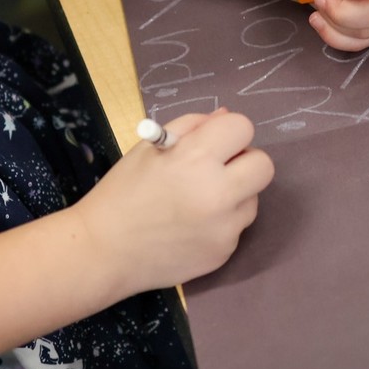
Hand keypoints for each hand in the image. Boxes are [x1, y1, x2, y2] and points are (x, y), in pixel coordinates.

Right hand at [69, 110, 273, 296]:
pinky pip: (237, 227)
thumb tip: (225, 116)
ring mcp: (225, 227)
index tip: (214, 142)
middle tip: (218, 169)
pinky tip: (191, 227)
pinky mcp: (224, 252)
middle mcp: (218, 193)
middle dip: (244, 161)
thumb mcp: (149, 147)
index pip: (242, 127)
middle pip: (264, 165)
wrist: (103, 251)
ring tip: (198, 201)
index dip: (228, 132)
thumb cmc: (122, 192)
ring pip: (253, 198)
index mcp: (196, 158)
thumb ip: (191, 126)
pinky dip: (222, 223)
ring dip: (235, 194)